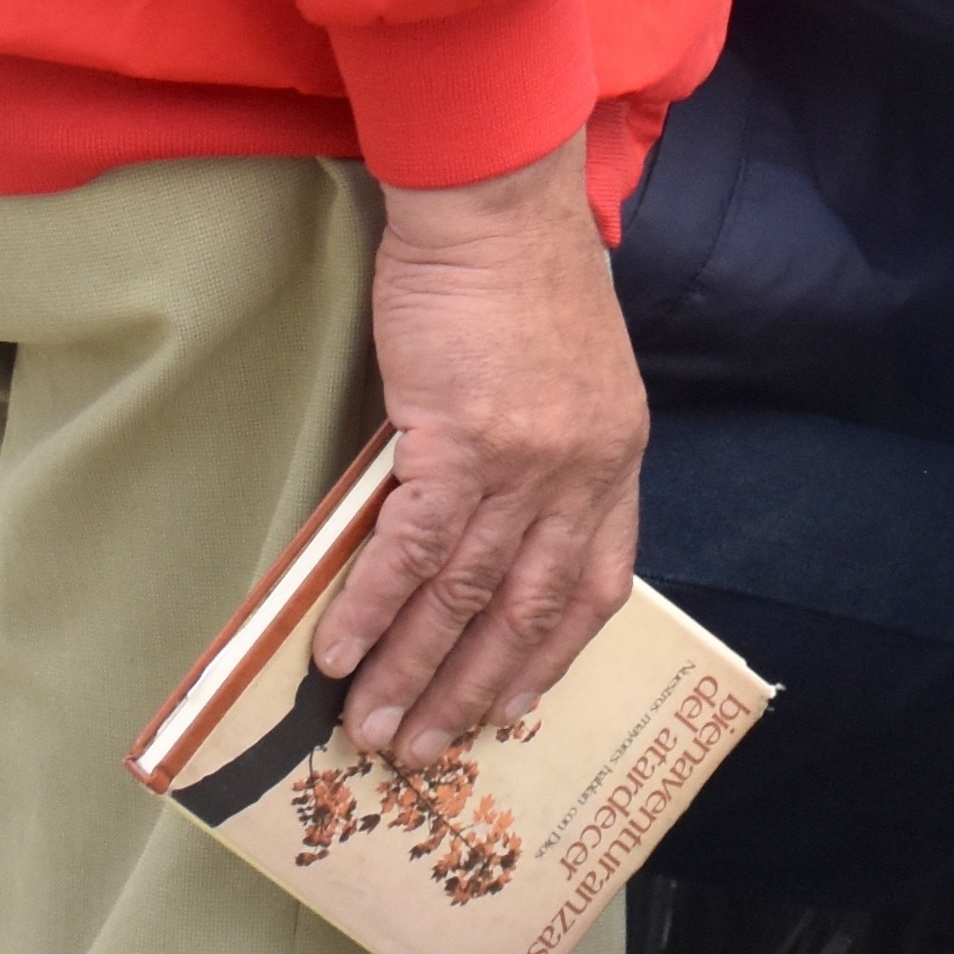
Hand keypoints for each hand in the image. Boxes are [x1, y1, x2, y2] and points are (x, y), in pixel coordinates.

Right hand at [312, 138, 646, 763]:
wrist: (494, 203)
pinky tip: (337, 651)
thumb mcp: (574, 373)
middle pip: (525, 611)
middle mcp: (581, 472)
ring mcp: (524, 461)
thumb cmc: (523, 273)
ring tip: (370, 728)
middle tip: (425, 749)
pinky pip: (410, 547)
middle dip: (471, 691)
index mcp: (615, 459)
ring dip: (411, 670)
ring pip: (463, 595)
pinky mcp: (458, 438)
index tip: (515, 706)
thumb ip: (553, 449)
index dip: (552, 655)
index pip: (596, 586)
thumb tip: (498, 517)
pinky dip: (372, 608)